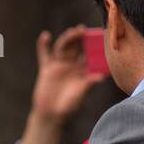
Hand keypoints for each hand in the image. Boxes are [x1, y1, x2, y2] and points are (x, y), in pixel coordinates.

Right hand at [22, 26, 104, 143]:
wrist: (51, 114)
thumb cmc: (68, 106)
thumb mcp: (80, 94)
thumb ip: (88, 84)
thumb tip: (100, 77)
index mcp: (83, 71)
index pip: (89, 54)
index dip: (92, 46)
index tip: (97, 36)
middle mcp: (72, 66)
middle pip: (76, 48)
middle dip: (79, 38)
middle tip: (83, 29)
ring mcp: (59, 66)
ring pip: (63, 48)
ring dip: (67, 39)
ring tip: (72, 32)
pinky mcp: (47, 69)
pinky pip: (44, 55)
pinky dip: (43, 45)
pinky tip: (46, 35)